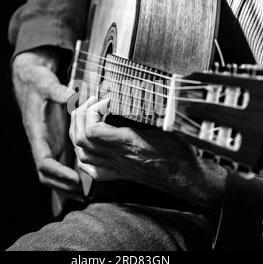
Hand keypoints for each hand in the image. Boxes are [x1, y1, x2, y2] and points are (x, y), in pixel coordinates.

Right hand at [12, 47, 82, 200]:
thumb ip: (59, 92)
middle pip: (47, 176)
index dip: (59, 173)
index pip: (44, 162)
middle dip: (64, 187)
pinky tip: (84, 185)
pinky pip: (61, 165)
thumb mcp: (47, 85)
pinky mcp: (54, 143)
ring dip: (67, 187)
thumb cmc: (38, 83)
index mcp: (37, 134)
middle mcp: (41, 144)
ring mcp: (47, 145)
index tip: (75, 179)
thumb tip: (72, 96)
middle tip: (86, 191)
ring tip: (89, 193)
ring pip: (53, 175)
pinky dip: (69, 178)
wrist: (31, 80)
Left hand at [69, 96, 227, 209]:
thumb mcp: (166, 124)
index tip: (105, 99)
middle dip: (80, 116)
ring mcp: (116, 168)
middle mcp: (117, 158)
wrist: (185, 177)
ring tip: (85, 117)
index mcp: (128, 143)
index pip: (93, 130)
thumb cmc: (179, 152)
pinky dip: (82, 155)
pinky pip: (90, 170)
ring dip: (77, 132)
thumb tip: (141, 86)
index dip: (92, 111)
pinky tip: (85, 145)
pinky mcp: (118, 175)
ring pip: (82, 155)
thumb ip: (150, 108)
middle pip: (82, 140)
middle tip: (91, 102)